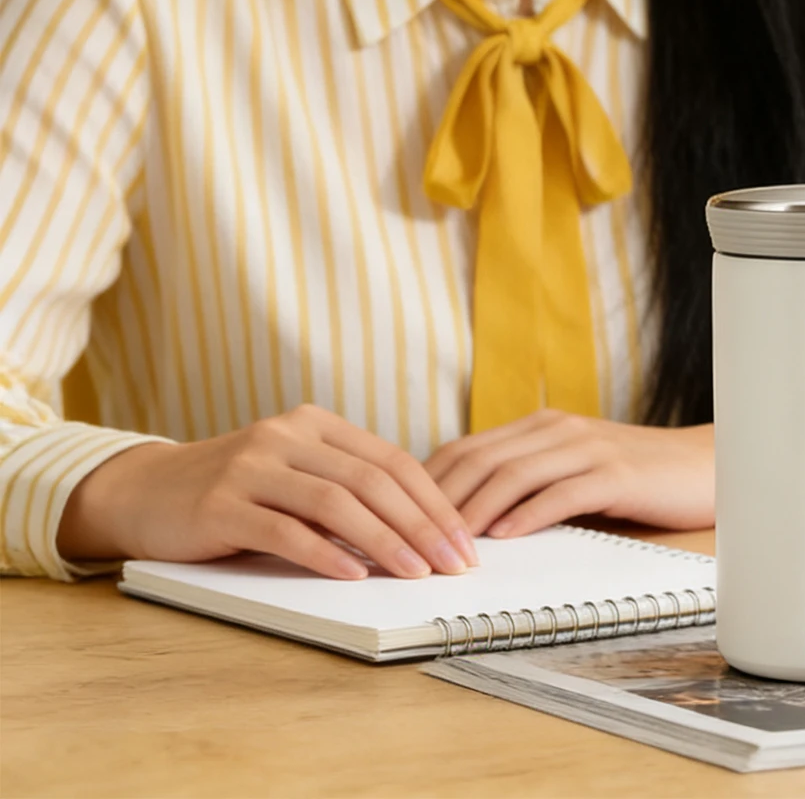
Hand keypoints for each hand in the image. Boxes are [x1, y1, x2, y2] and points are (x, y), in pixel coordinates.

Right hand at [57, 404, 478, 580]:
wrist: (145, 491)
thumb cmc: (234, 491)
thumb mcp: (293, 474)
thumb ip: (343, 488)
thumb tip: (418, 530)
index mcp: (315, 424)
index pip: (391, 460)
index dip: (433, 500)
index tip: (464, 539)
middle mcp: (287, 437)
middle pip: (372, 480)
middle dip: (421, 524)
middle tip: (453, 562)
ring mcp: (252, 467)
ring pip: (336, 503)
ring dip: (384, 541)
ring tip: (416, 573)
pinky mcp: (221, 506)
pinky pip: (284, 531)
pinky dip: (324, 555)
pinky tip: (353, 577)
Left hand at [423, 412, 714, 537]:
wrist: (705, 465)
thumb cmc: (636, 477)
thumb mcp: (572, 471)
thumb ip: (526, 483)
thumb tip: (463, 521)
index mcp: (540, 427)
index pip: (465, 450)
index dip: (423, 486)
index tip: (392, 523)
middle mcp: (557, 429)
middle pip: (478, 458)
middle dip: (436, 502)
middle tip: (404, 542)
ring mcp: (587, 448)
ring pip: (513, 474)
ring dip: (473, 513)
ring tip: (445, 548)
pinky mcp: (616, 474)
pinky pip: (562, 491)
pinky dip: (528, 514)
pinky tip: (505, 537)